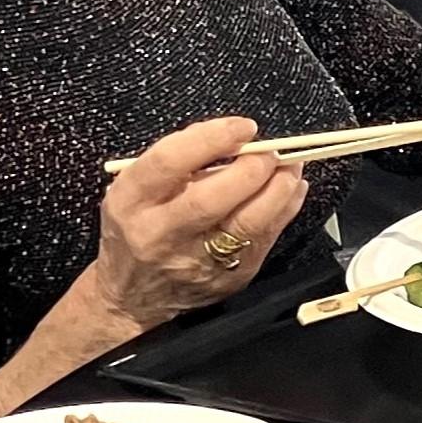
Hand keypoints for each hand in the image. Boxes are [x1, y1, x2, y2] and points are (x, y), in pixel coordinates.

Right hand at [92, 117, 307, 329]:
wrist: (133, 295)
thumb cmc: (139, 227)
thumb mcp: (138, 190)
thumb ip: (178, 161)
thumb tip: (233, 136)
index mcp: (129, 201)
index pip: (169, 162)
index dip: (211, 139)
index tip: (243, 127)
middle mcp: (158, 233)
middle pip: (210, 199)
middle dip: (250, 169)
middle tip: (271, 152)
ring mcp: (194, 260)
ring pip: (246, 224)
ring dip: (278, 190)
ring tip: (290, 167)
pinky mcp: (227, 278)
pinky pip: (264, 240)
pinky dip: (285, 209)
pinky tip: (292, 189)